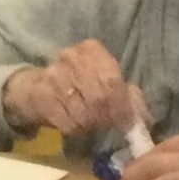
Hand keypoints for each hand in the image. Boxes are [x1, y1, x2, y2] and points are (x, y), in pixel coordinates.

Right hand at [0, 40, 147, 138]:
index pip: (113, 80)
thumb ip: (129, 97)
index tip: (126, 122)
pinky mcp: (42, 96)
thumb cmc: (78, 85)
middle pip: (100, 98)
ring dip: (92, 125)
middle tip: (109, 124)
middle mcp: (72, 57)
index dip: (122, 106)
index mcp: (92, 49)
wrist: (34, 89)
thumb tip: (144, 120)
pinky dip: (77, 130)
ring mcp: (54, 75)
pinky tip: (75, 124)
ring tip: (91, 123)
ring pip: (85, 113)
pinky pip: (68, 123)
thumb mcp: (105, 82)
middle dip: (108, 117)